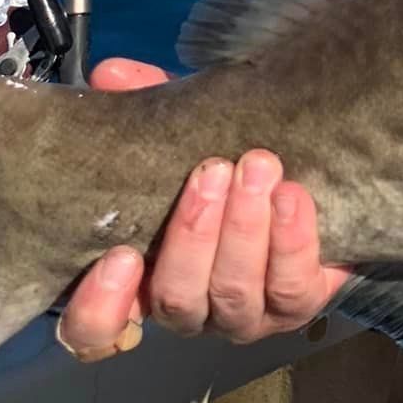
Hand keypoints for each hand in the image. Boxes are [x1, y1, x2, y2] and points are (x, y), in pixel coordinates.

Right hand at [56, 57, 351, 364]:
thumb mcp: (181, 132)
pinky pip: (292, 288)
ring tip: (258, 166)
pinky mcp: (296, 306)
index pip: (94, 328)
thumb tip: (112, 74)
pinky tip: (294, 194)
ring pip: (234, 294)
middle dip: (194, 235)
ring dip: (244, 228)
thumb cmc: (224, 160)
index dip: (101, 305)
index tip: (120, 257)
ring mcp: (243, 315)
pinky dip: (293, 240)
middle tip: (212, 170)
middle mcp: (189, 308)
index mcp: (141, 280)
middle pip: (177, 298)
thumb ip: (145, 106)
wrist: (309, 177)